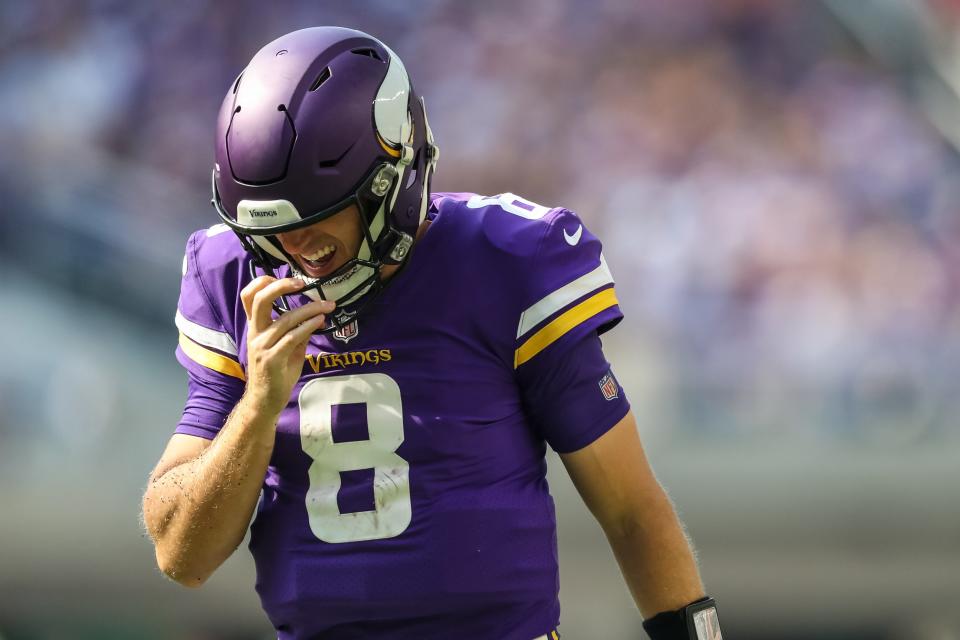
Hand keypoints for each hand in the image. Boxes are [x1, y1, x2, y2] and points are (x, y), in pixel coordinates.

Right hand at [240, 276, 334, 414]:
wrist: (265, 400)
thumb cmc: (276, 372)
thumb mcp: (286, 347)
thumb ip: (296, 330)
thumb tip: (314, 315)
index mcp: (255, 327)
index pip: (249, 296)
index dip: (262, 281)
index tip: (284, 277)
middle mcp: (255, 333)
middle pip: (259, 300)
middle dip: (281, 286)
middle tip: (302, 283)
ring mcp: (262, 346)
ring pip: (284, 319)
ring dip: (309, 309)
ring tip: (327, 306)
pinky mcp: (272, 359)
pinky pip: (292, 338)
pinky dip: (308, 326)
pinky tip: (320, 321)